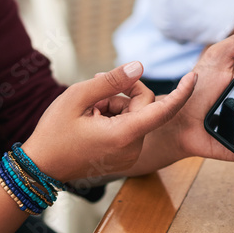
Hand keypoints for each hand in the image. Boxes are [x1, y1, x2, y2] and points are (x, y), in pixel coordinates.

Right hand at [21, 61, 196, 181]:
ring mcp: (128, 155)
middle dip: (122, 94)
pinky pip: (128, 128)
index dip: (181, 92)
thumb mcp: (77, 97)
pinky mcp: (123, 157)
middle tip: (94, 93)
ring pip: (135, 117)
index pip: (162, 110)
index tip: (193, 77)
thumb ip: (110, 80)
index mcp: (123, 134)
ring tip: (87, 111)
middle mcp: (132, 148)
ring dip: (115, 106)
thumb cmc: (54, 132)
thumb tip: (139, 66)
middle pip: (144, 108)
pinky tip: (91, 120)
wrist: (40, 166)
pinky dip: (113, 118)